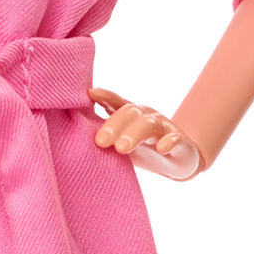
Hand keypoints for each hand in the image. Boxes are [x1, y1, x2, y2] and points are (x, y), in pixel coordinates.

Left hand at [89, 88, 204, 181]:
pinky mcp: (181, 143)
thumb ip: (104, 128)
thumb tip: (72, 120)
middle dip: (114, 125)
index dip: (105, 96)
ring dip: (135, 134)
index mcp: (132, 115)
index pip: (117, 103)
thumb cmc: (144, 148)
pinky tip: (161, 147)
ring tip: (122, 148)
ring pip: (150, 124)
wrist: (182, 160)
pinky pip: (176, 139)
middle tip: (100, 142)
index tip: (90, 94)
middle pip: (131, 113)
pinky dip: (170, 141)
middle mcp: (148, 116)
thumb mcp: (121, 138)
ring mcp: (165, 128)